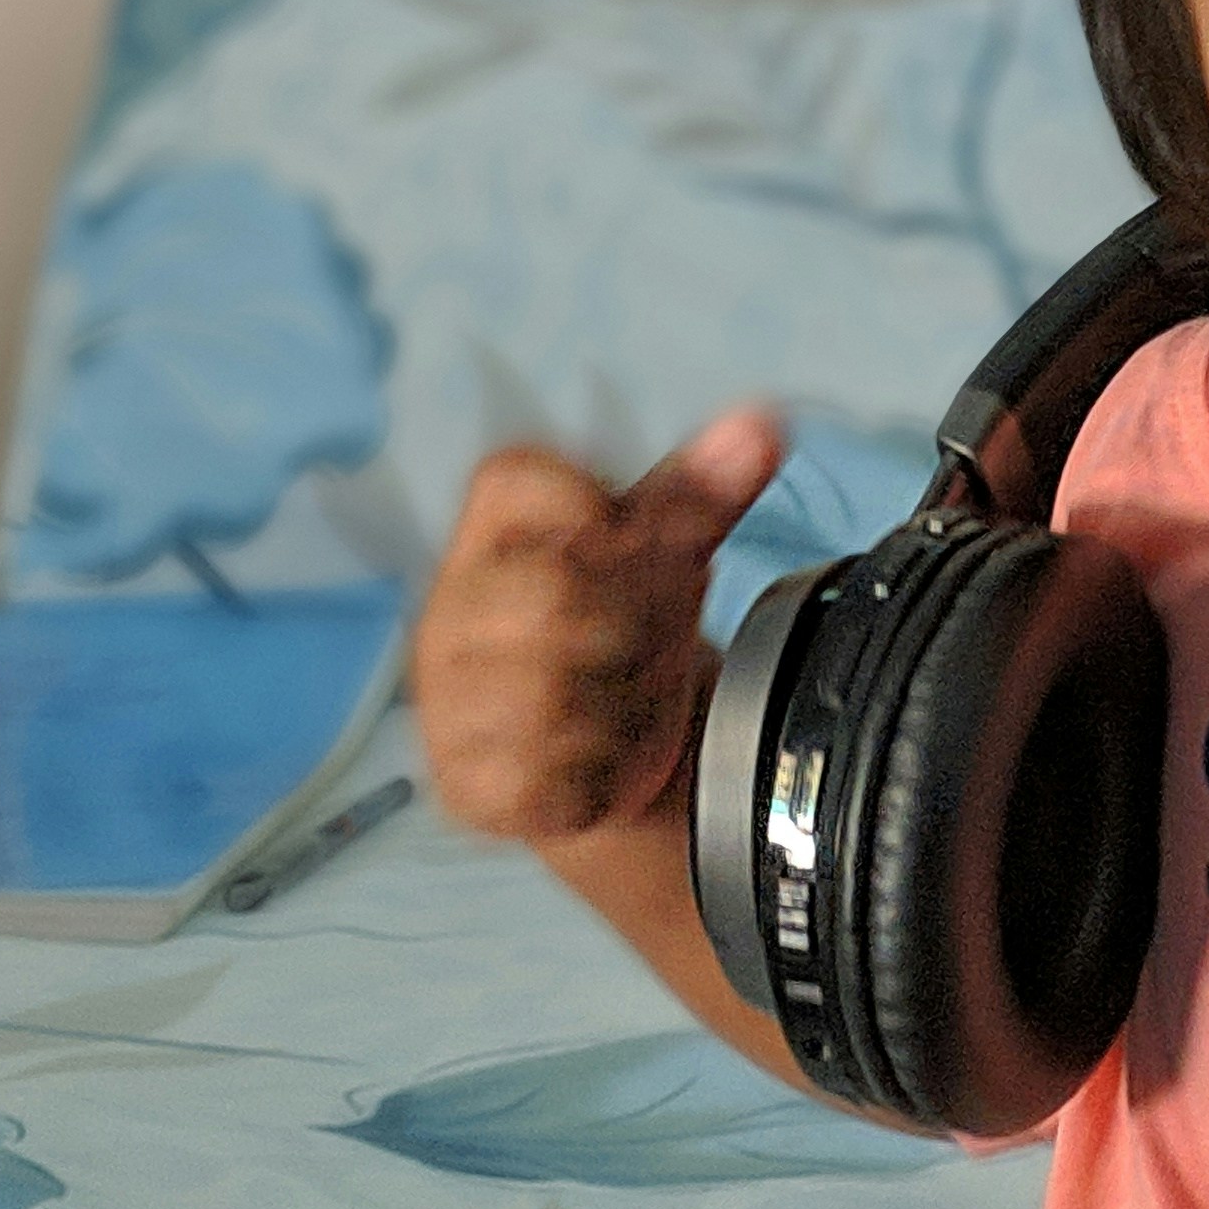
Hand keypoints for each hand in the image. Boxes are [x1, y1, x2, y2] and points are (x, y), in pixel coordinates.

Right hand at [413, 408, 787, 846]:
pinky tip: (607, 753)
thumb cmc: (626, 622)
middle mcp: (449, 608)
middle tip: (647, 638)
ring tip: (630, 695)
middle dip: (630, 622)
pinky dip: (600, 768)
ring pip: (551, 690)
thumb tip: (759, 425)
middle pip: (551, 593)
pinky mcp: (464, 782)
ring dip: (624, 700)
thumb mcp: (669, 548)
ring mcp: (448, 698)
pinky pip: (544, 773)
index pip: (519, 476)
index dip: (603, 513)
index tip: (631, 546)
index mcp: (488, 530)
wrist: (613, 748)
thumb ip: (704, 488)